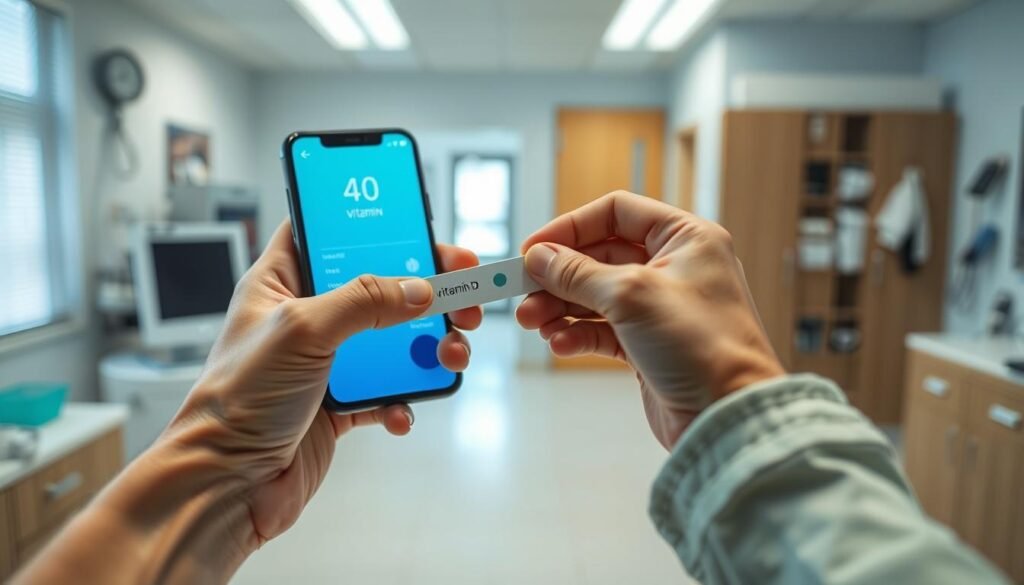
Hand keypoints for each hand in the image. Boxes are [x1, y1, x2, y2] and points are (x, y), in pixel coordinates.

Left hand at [167, 219, 481, 543]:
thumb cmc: (237, 401)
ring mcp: (325, 361)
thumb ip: (364, 300)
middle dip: (424, 290)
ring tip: (449, 355)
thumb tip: (418, 289)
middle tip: (461, 294)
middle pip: (378, 285)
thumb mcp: (302, 329)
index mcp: (280, 282)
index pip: (329, 230)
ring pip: (393, 340)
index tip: (420, 225)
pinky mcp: (339, 403)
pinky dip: (404, 399)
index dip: (372, 223)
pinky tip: (401, 410)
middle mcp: (305, 316)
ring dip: (427, 347)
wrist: (229, 485)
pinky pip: (388, 392)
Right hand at [516, 191, 783, 448]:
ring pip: (596, 295)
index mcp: (685, 237)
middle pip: (600, 256)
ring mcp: (661, 308)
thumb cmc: (702, 346)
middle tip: (523, 293)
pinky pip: (603, 330)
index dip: (571, 227)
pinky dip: (578, 335)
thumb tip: (540, 258)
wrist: (727, 415)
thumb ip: (578, 273)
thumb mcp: (630, 295)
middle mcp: (675, 267)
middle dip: (559, 275)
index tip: (534, 250)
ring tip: (532, 322)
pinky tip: (560, 344)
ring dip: (561, 307)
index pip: (616, 213)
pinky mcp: (650, 345)